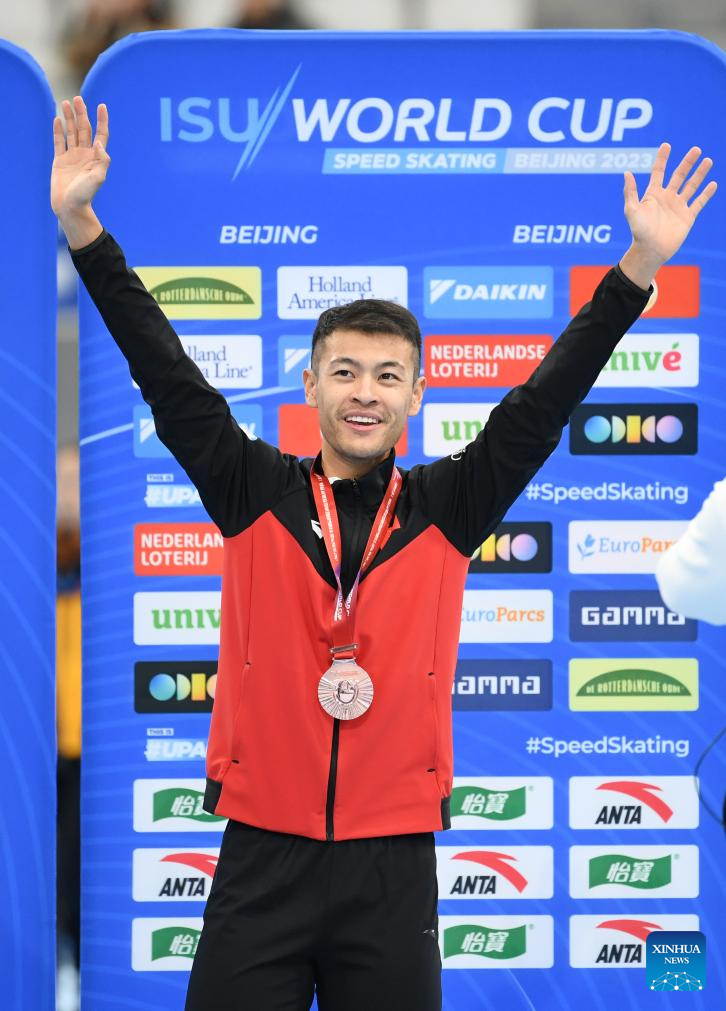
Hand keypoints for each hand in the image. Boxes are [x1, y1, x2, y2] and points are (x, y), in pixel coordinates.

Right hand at [51, 97, 109, 216]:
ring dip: (69, 118)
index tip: (102, 106)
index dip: (102, 120)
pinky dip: (58, 131)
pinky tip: (57, 120)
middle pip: (84, 129)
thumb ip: (101, 161)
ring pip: (71, 132)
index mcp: (96, 157)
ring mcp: (72, 156)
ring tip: (66, 103)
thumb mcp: (98, 178)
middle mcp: (85, 154)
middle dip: (82, 114)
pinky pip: (59, 142)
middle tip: (78, 99)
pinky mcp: (60, 160)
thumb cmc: (85, 195)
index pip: (100, 134)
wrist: (70, 207)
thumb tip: (99, 144)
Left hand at [619, 143, 715, 288]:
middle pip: (679, 175)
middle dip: (687, 162)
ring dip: (700, 173)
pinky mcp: (688, 217)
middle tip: (696, 149)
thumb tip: (627, 172)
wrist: (651, 251)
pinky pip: (699, 202)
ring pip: (692, 186)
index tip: (667, 145)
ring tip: (708, 160)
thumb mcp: (632, 210)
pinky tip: (713, 183)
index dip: (662, 158)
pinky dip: (706, 193)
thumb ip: (630, 192)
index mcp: (653, 194)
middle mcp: (667, 198)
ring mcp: (678, 206)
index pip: (659, 172)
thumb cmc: (639, 232)